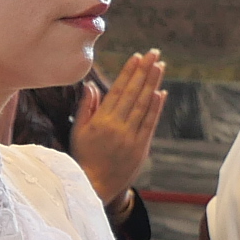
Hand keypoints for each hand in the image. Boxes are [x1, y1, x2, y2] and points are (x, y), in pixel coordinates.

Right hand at [71, 55, 166, 209]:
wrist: (95, 187)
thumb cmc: (84, 158)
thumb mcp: (78, 132)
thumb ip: (86, 107)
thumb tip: (90, 85)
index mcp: (101, 121)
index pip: (118, 90)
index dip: (128, 72)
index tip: (137, 56)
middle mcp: (117, 126)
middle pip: (133, 93)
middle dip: (144, 71)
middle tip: (154, 53)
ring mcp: (131, 137)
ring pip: (144, 105)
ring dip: (153, 84)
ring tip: (160, 66)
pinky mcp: (141, 148)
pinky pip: (150, 123)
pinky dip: (156, 107)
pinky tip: (161, 92)